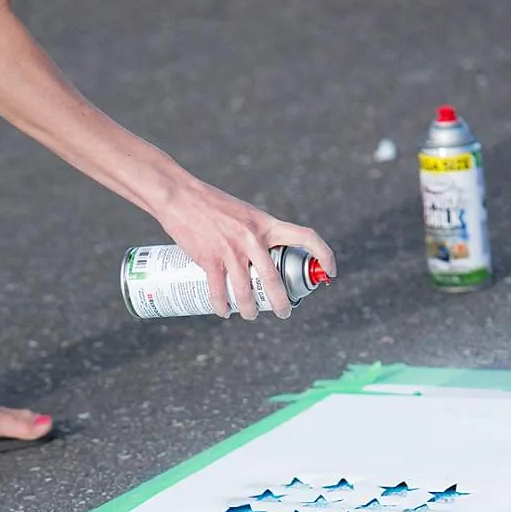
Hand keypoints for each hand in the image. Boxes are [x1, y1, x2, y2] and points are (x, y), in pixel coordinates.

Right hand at [158, 175, 336, 320]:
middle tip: (284, 313)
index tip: (331, 272)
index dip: (324, 256)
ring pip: (246, 292)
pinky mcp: (209, 259)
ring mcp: (230, 250)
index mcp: (266, 224)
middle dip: (282, 303)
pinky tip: (223, 312)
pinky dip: (222, 307)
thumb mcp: (246, 214)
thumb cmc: (213, 205)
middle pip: (275, 279)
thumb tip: (268, 259)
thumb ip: (259, 234)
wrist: (179, 195)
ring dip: (249, 310)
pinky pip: (219, 292)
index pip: (306, 237)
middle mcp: (252, 237)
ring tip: (250, 315)